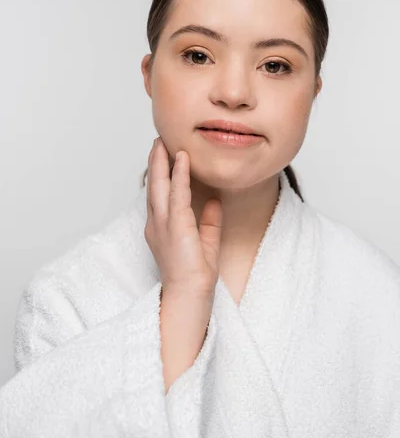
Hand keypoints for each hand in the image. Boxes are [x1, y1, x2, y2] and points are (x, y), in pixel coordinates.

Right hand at [144, 136, 222, 297]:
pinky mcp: (175, 226)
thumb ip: (208, 222)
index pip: (159, 196)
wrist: (190, 294)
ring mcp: (162, 224)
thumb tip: (213, 202)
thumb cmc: (195, 275)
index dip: (160, 176)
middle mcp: (157, 224)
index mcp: (161, 228)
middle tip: (157, 142)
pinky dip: (179, 175)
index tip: (163, 158)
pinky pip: (177, 194)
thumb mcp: (205, 242)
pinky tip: (181, 158)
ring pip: (159, 186)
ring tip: (162, 142)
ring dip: (161, 162)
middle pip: (154, 186)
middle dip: (155, 163)